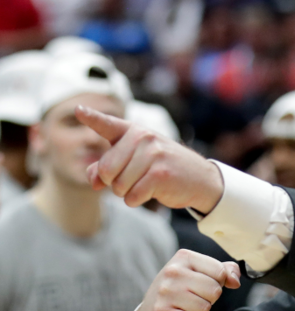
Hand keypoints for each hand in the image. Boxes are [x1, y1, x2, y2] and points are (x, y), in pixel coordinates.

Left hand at [75, 106, 223, 213]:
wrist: (201, 179)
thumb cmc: (164, 168)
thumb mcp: (135, 162)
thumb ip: (107, 168)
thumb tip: (93, 181)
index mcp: (134, 131)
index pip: (107, 124)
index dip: (91, 117)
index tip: (78, 110)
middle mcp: (142, 138)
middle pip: (106, 170)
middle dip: (113, 183)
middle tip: (132, 180)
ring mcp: (153, 155)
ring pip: (119, 186)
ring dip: (127, 193)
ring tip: (144, 185)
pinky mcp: (160, 174)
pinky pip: (132, 196)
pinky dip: (136, 200)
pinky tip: (151, 193)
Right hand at [136, 250, 240, 310]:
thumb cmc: (182, 289)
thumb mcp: (202, 273)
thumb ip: (225, 271)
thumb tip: (235, 282)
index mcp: (185, 256)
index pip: (220, 272)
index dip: (218, 283)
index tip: (203, 284)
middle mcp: (173, 271)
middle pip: (215, 291)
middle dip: (209, 299)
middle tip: (193, 298)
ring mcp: (165, 291)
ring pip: (205, 308)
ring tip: (185, 306)